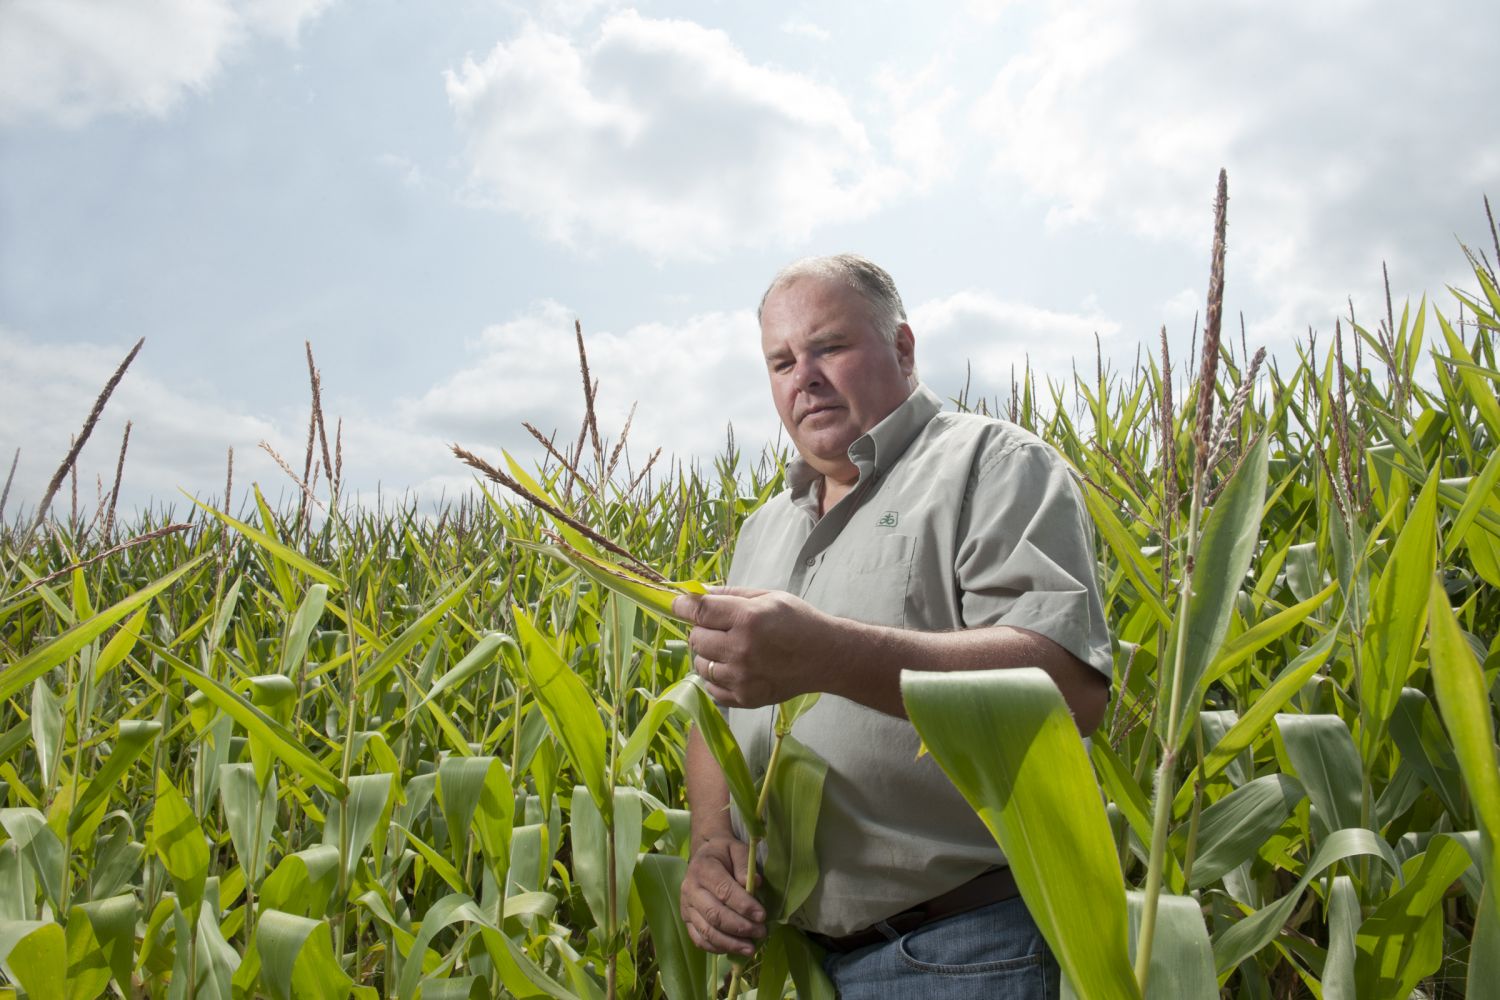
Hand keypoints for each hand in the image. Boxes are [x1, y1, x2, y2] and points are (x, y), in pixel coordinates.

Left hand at [672, 588, 833, 708]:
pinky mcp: (745, 698)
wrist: (826, 657)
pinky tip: (734, 668)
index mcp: (748, 619)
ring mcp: (742, 678)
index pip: (699, 611)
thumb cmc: (798, 621)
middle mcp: (741, 650)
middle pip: (695, 638)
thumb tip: (697, 593)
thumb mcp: (768, 597)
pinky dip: (716, 678)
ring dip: (708, 655)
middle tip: (720, 628)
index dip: (683, 606)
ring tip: (729, 650)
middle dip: (703, 630)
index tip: (678, 605)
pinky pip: (711, 689)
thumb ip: (731, 595)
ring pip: (701, 665)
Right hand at [679, 835, 765, 955]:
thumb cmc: (724, 853)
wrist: (704, 856)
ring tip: (751, 948)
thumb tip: (755, 883)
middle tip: (761, 932)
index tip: (762, 916)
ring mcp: (686, 906)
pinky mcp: (686, 920)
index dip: (743, 905)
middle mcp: (690, 888)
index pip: (723, 891)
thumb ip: (745, 865)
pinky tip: (734, 949)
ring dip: (730, 943)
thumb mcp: (737, 849)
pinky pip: (699, 939)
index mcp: (703, 868)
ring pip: (707, 931)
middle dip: (740, 927)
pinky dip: (717, 948)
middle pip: (714, 914)